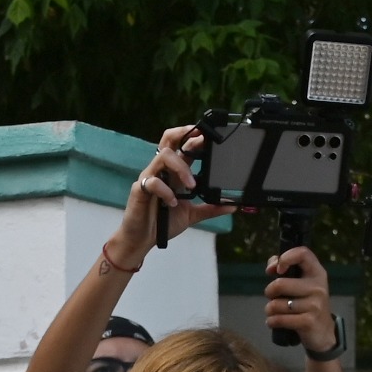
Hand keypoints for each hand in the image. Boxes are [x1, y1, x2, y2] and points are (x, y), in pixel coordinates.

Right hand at [113, 125, 235, 260]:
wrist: (143, 239)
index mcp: (174, 172)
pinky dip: (165, 190)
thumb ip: (210, 208)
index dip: (195, 137)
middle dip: (183, 133)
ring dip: (181, 168)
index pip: (183, 146)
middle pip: (168, 139)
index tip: (210, 136)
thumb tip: (232, 206)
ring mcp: (149, 178)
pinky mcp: (139, 190)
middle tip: (200, 139)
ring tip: (191, 185)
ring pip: (164, 156)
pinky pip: (152, 182)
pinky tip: (172, 202)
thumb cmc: (163, 223)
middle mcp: (162, 170)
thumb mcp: (192, 215)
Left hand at [262, 245, 337, 354]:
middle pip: (279, 284)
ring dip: (269, 310)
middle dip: (269, 293)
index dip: (285, 258)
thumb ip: (286, 270)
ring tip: (275, 313)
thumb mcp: (303, 284)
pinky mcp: (308, 322)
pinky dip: (271, 322)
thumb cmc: (307, 304)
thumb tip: (271, 267)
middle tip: (274, 298)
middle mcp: (318, 287)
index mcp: (317, 273)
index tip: (277, 270)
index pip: (303, 253)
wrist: (324, 333)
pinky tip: (274, 322)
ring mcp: (315, 305)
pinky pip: (279, 319)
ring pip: (275, 304)